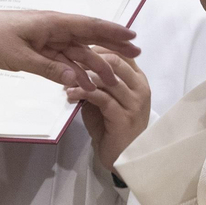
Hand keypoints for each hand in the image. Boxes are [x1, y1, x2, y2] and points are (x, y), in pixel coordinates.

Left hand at [0, 8, 138, 88]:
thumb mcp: (20, 57)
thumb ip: (48, 69)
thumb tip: (77, 79)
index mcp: (52, 23)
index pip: (88, 26)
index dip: (111, 32)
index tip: (132, 37)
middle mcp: (54, 28)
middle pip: (89, 37)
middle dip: (112, 45)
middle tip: (136, 53)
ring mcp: (47, 39)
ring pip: (77, 52)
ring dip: (94, 64)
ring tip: (112, 78)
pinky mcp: (40, 49)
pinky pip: (63, 60)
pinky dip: (75, 70)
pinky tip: (86, 82)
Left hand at [70, 50, 150, 170]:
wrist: (122, 156)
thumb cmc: (112, 126)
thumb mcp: (106, 99)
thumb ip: (98, 81)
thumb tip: (77, 65)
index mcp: (138, 79)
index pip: (121, 52)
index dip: (99, 47)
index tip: (77, 49)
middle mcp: (140, 87)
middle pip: (115, 60)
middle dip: (89, 58)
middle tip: (68, 59)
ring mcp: (134, 102)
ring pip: (107, 77)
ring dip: (82, 75)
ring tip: (65, 78)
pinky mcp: (123, 116)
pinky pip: (101, 97)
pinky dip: (83, 93)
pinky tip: (70, 94)